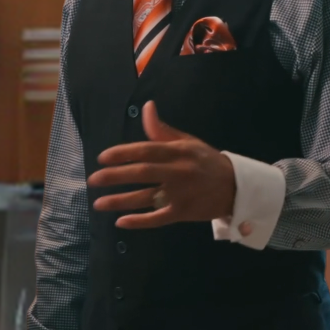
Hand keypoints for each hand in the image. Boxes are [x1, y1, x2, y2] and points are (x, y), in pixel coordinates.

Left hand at [87, 101, 235, 227]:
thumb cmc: (206, 161)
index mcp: (178, 152)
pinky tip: (121, 221)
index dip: (123, 153)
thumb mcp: (187, 142)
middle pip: (142, 173)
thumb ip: (162, 130)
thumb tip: (146, 107)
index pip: (146, 150)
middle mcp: (178, 172)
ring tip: (98, 203)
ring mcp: (180, 194)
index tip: (102, 157)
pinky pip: (158, 218)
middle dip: (115, 176)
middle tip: (93, 180)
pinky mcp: (183, 213)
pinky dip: (140, 221)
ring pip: (146, 198)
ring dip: (120, 201)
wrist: (236, 187)